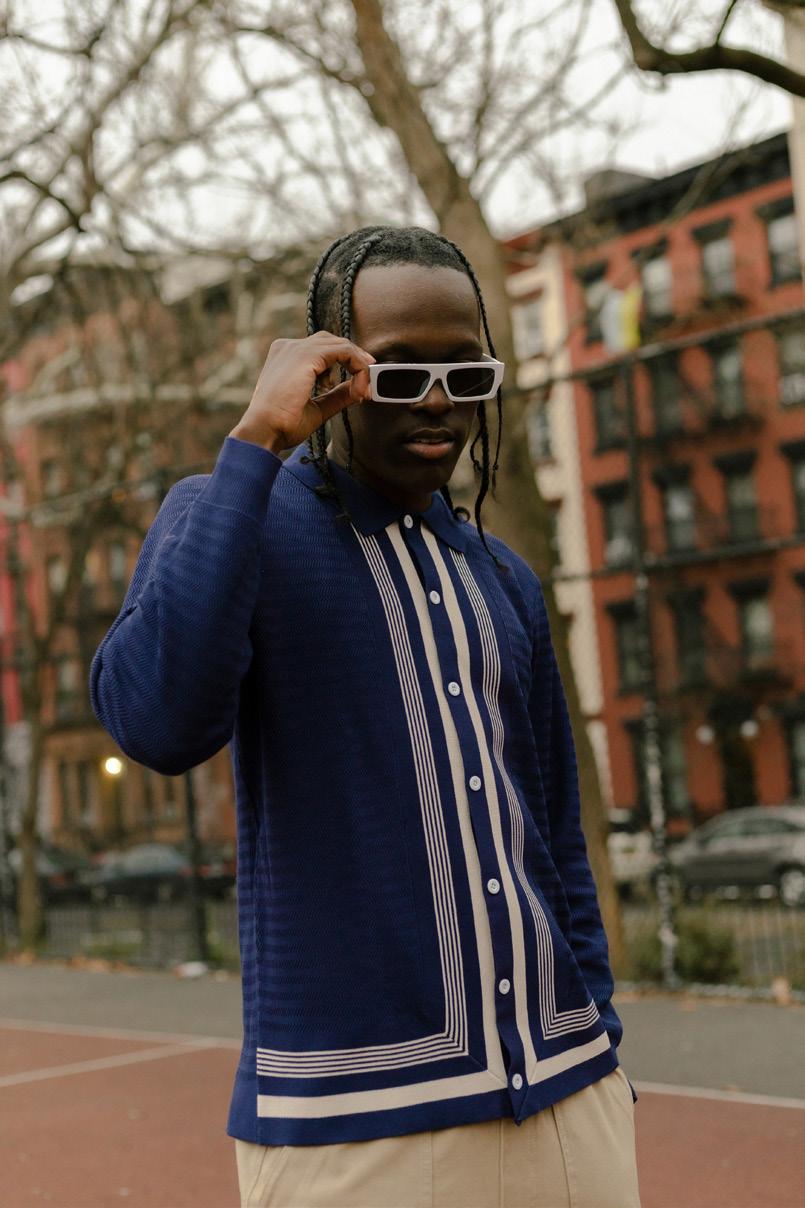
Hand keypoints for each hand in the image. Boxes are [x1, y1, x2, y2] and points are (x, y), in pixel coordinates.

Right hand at [229, 331, 374, 453]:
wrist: (264, 431)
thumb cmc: (282, 424)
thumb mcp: (317, 407)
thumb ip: (336, 395)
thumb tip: (358, 390)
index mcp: (285, 357)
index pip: (322, 350)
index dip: (345, 364)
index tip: (358, 388)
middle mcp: (288, 347)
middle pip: (332, 342)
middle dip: (355, 360)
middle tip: (369, 381)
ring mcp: (296, 348)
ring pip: (340, 345)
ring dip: (358, 365)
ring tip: (364, 389)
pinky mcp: (306, 355)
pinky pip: (343, 351)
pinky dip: (357, 366)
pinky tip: (360, 386)